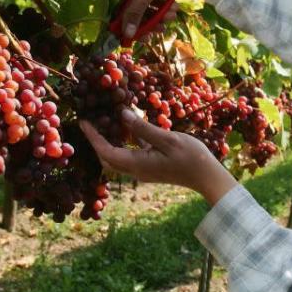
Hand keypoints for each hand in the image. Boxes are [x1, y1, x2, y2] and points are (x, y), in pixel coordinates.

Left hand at [79, 109, 237, 205]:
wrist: (208, 177)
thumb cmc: (192, 158)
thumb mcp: (168, 139)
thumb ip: (143, 128)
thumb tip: (122, 114)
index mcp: (137, 164)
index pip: (106, 152)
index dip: (92, 137)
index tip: (83, 121)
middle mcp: (136, 170)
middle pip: (107, 158)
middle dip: (96, 142)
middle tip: (92, 122)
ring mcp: (144, 170)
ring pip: (118, 158)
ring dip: (109, 142)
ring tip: (107, 122)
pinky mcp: (152, 167)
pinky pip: (131, 155)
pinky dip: (125, 142)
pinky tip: (130, 127)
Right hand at [112, 0, 199, 39]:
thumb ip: (136, 13)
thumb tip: (126, 34)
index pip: (121, 16)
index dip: (134, 29)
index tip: (148, 38)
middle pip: (133, 12)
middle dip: (151, 20)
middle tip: (165, 27)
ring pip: (144, 5)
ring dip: (159, 12)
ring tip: (174, 14)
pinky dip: (159, 2)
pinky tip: (173, 6)